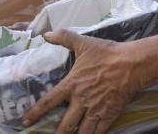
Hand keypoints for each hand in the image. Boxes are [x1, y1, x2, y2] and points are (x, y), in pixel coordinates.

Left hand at [24, 30, 140, 133]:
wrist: (131, 64)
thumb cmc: (107, 54)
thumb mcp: (83, 43)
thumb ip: (63, 38)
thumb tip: (46, 34)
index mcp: (72, 84)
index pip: (49, 101)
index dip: (36, 112)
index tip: (26, 121)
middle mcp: (81, 100)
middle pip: (65, 124)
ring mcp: (96, 110)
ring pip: (82, 132)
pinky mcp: (110, 115)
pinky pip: (99, 132)